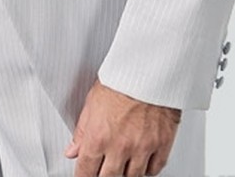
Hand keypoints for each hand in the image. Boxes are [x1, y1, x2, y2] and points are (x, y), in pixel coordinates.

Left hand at [64, 78, 180, 176]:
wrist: (149, 69)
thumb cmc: (121, 79)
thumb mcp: (92, 102)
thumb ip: (82, 130)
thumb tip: (73, 150)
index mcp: (99, 136)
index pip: (86, 171)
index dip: (83, 176)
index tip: (83, 175)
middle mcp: (120, 147)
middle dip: (104, 176)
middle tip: (103, 168)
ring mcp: (142, 148)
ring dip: (126, 172)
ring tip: (122, 162)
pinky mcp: (162, 145)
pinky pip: (154, 169)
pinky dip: (147, 169)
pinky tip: (142, 161)